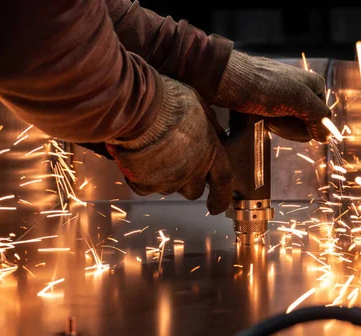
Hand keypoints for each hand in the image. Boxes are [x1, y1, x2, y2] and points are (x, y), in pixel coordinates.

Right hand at [106, 75, 233, 214]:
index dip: (221, 198)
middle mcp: (192, 172)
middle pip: (193, 191)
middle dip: (187, 182)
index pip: (223, 183)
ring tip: (153, 153)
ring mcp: (168, 181)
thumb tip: (216, 133)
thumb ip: (210, 126)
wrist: (140, 111)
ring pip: (168, 188)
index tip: (216, 207)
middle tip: (175, 164)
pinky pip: (144, 186)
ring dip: (164, 177)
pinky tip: (137, 158)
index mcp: (211, 153)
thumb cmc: (172, 103)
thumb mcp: (201, 107)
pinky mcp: (145, 184)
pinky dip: (141, 177)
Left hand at [213, 50, 331, 142]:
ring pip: (289, 125)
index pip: (322, 119)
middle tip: (274, 117)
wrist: (229, 80)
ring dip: (278, 126)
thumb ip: (317, 116)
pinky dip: (268, 123)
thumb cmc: (263, 87)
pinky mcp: (269, 104)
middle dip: (290, 127)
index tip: (292, 120)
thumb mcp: (298, 99)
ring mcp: (284, 97)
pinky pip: (276, 121)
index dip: (308, 127)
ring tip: (264, 115)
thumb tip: (328, 135)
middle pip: (306, 124)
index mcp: (314, 85)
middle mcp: (301, 90)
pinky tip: (259, 117)